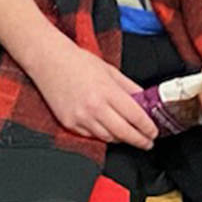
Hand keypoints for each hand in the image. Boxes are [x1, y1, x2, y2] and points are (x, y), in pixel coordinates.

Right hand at [27, 37, 157, 148]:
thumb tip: (145, 100)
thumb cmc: (77, 60)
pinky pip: (91, 136)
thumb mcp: (109, 69)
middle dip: (140, 140)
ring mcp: (80, 117)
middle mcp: (94, 107)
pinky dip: (102, 135)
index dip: (148, 127)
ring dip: (122, 139)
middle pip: (124, 133)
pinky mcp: (69, 123)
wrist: (47, 59)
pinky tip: (108, 131)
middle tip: (148, 142)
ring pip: (108, 138)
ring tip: (129, 136)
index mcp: (107, 91)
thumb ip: (128, 86)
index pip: (135, 116)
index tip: (154, 131)